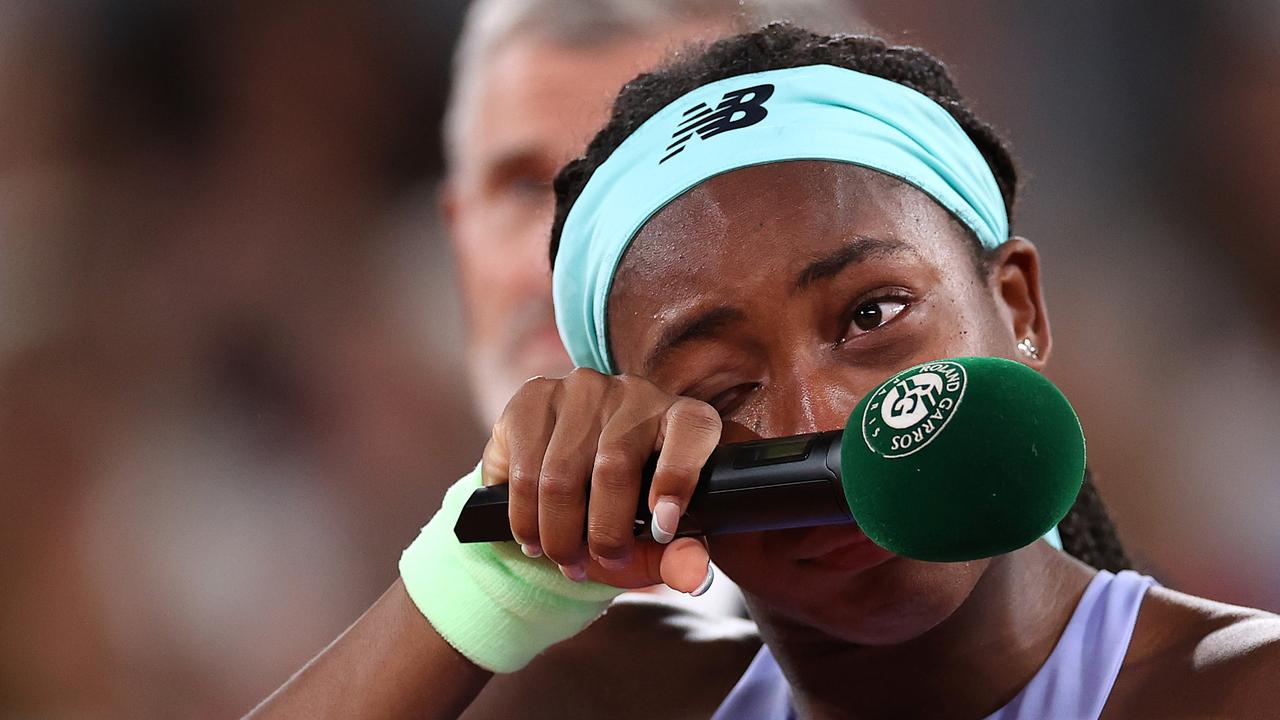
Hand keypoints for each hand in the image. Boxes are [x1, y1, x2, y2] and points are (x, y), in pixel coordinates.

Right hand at [482, 368, 721, 593]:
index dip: (679, 476)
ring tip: (565, 559)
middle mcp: (634, 392)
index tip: (662, 528)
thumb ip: (680, 556)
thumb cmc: (626, 510)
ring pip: (560, 475)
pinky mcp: (534, 397)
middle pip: (614, 466)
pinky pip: (523, 470)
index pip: (691, 428)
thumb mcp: (658, 540)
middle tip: (601, 563)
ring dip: (559, 534)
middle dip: (604, 532)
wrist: (567, 482)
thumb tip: (690, 573)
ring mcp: (581, 390)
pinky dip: (525, 518)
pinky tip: (533, 537)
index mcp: (680, 416)